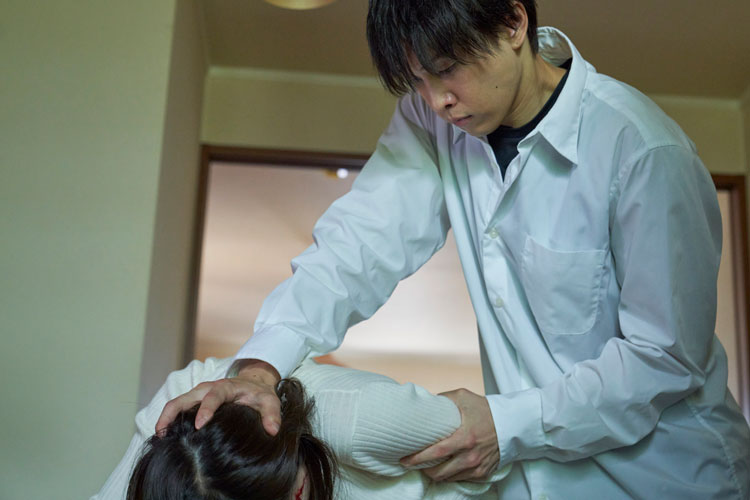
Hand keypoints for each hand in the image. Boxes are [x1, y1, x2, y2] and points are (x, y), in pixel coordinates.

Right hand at [155, 359, 281, 434]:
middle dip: (172, 413)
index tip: (200, 425)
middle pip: (185, 397)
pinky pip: (178, 407)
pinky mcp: (194, 401)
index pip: (213, 396)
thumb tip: (272, 430)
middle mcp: (207, 389)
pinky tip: (166, 434)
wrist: (253, 383)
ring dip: (166, 416)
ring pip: (177, 402)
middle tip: (163, 431)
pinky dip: (169, 418)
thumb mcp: (269, 401)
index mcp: (225, 387)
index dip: (206, 409)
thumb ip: (272, 414)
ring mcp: (198, 394)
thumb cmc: (259, 393)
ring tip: (159, 435)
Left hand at [400, 388, 499, 481]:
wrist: (512, 423)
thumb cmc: (486, 409)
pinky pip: (460, 480)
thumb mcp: (463, 397)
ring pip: (448, 478)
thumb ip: (443, 399)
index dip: (418, 458)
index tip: (404, 459)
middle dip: (422, 470)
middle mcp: (471, 455)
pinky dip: (448, 476)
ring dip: (434, 474)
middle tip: (411, 464)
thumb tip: (426, 402)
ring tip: (424, 466)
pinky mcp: (482, 473)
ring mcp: (477, 467)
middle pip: (440, 472)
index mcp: (465, 437)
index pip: (437, 452)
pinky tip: (442, 468)